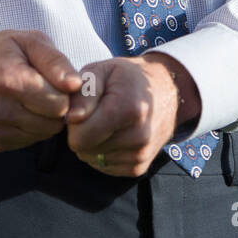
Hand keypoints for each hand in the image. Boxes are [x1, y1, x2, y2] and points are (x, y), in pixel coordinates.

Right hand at [0, 29, 83, 151]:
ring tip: (31, 99)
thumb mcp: (30, 41)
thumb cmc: (3, 53)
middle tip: (44, 89)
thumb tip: (76, 85)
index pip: (60, 104)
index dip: (64, 92)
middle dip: (56, 107)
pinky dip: (31, 128)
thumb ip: (56, 61)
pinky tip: (20, 110)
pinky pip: (29, 141)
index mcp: (9, 79)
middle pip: (54, 123)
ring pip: (44, 134)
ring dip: (45, 119)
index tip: (56, 81)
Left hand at [64, 54, 194, 177]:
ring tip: (107, 122)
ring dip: (92, 142)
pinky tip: (114, 134)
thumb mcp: (103, 70)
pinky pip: (104, 166)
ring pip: (92, 159)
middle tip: (96, 113)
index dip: (74, 121)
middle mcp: (138, 136)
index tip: (85, 107)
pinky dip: (103, 152)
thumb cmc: (128, 78)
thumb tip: (72, 117)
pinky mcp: (139, 168)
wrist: (166, 91)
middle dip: (83, 132)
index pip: (80, 137)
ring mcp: (141, 155)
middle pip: (84, 149)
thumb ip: (85, 92)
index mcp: (128, 109)